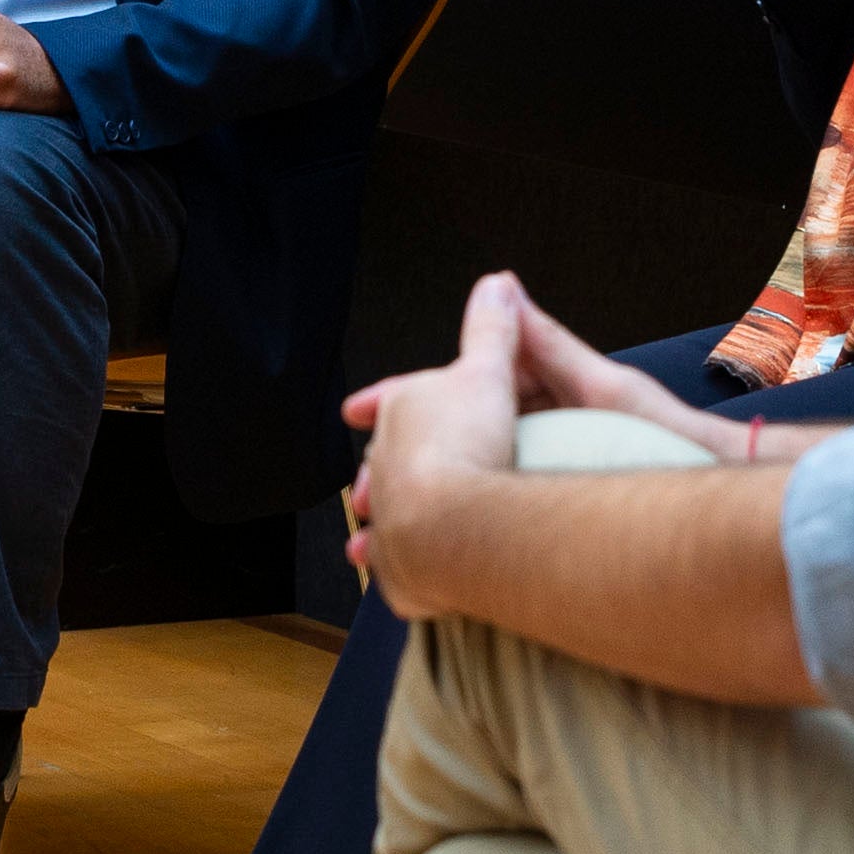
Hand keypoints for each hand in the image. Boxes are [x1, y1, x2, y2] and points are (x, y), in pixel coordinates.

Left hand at [338, 272, 546, 618]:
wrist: (456, 520)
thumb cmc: (472, 440)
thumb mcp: (491, 371)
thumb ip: (493, 329)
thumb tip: (497, 281)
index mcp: (402, 410)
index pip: (390, 404)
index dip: (378, 406)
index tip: (356, 412)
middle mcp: (382, 462)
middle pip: (384, 460)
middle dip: (386, 465)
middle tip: (396, 473)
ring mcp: (386, 517)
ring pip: (381, 515)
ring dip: (384, 519)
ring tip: (388, 527)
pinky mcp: (398, 567)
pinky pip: (395, 567)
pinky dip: (396, 567)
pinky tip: (401, 572)